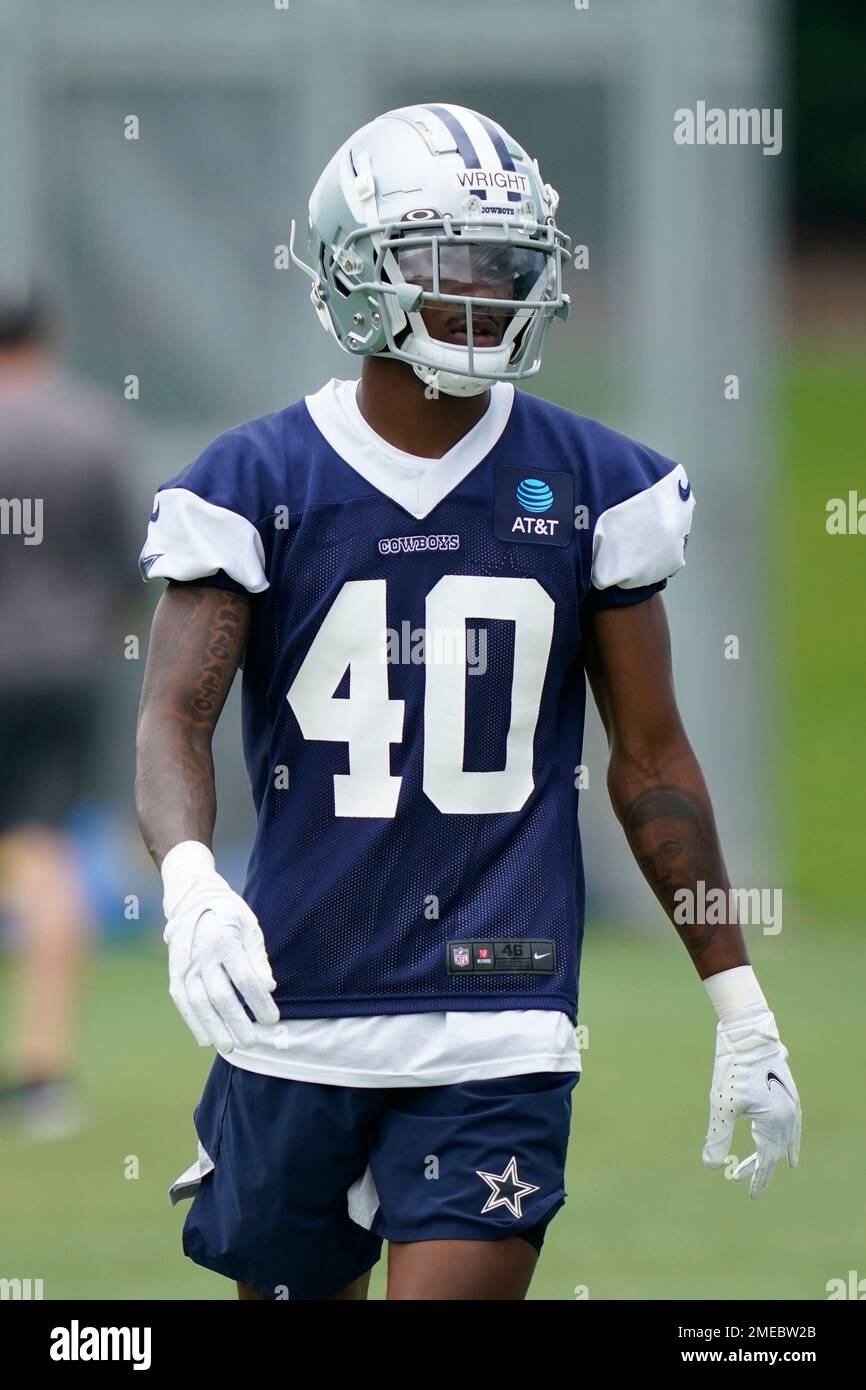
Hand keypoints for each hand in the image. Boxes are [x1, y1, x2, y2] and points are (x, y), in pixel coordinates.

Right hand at [163, 856, 279, 1051]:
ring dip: (215, 1028)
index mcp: (224, 940)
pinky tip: (205, 1039)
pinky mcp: (175, 973)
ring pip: (199, 1003)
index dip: (259, 1002)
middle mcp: (202, 954)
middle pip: (221, 995)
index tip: (272, 1019)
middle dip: (237, 1021)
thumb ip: (258, 958)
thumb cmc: (228, 915)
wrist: (192, 899)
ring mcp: (185, 965)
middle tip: (252, 1042)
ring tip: (230, 1047)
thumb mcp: (250, 928)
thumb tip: (268, 987)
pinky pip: (183, 1001)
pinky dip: (193, 1022)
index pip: (244, 978)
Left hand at [702, 1007, 800, 1197]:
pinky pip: (792, 1122)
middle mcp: (789, 1115)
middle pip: (775, 1150)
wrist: (747, 1033)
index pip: (766, 1159)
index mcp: (776, 1122)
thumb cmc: (733, 1068)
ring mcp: (791, 1102)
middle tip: (745, 1182)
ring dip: (774, 1151)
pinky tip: (788, 1138)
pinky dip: (790, 1135)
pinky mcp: (787, 1090)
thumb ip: (718, 1137)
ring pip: (785, 1136)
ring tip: (781, 1167)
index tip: (749, 1193)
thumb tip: (710, 1166)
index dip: (756, 1176)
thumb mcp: (721, 1105)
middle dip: (761, 1167)